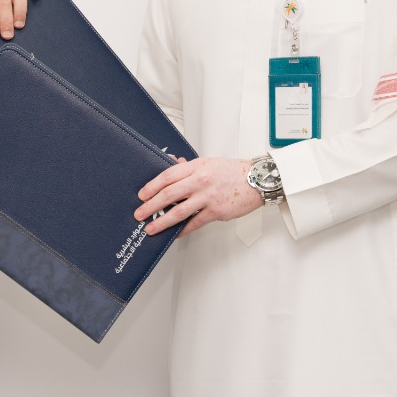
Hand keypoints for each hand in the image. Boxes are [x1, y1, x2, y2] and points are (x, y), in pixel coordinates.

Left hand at [134, 157, 262, 236]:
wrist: (257, 180)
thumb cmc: (233, 171)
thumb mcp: (208, 162)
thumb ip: (189, 166)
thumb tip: (171, 164)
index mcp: (196, 167)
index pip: (167, 176)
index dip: (151, 186)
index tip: (142, 195)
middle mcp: (200, 181)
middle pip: (168, 194)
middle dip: (151, 205)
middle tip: (140, 213)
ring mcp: (208, 197)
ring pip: (178, 211)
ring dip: (162, 221)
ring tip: (151, 228)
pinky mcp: (216, 211)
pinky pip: (194, 222)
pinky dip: (183, 229)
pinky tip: (175, 233)